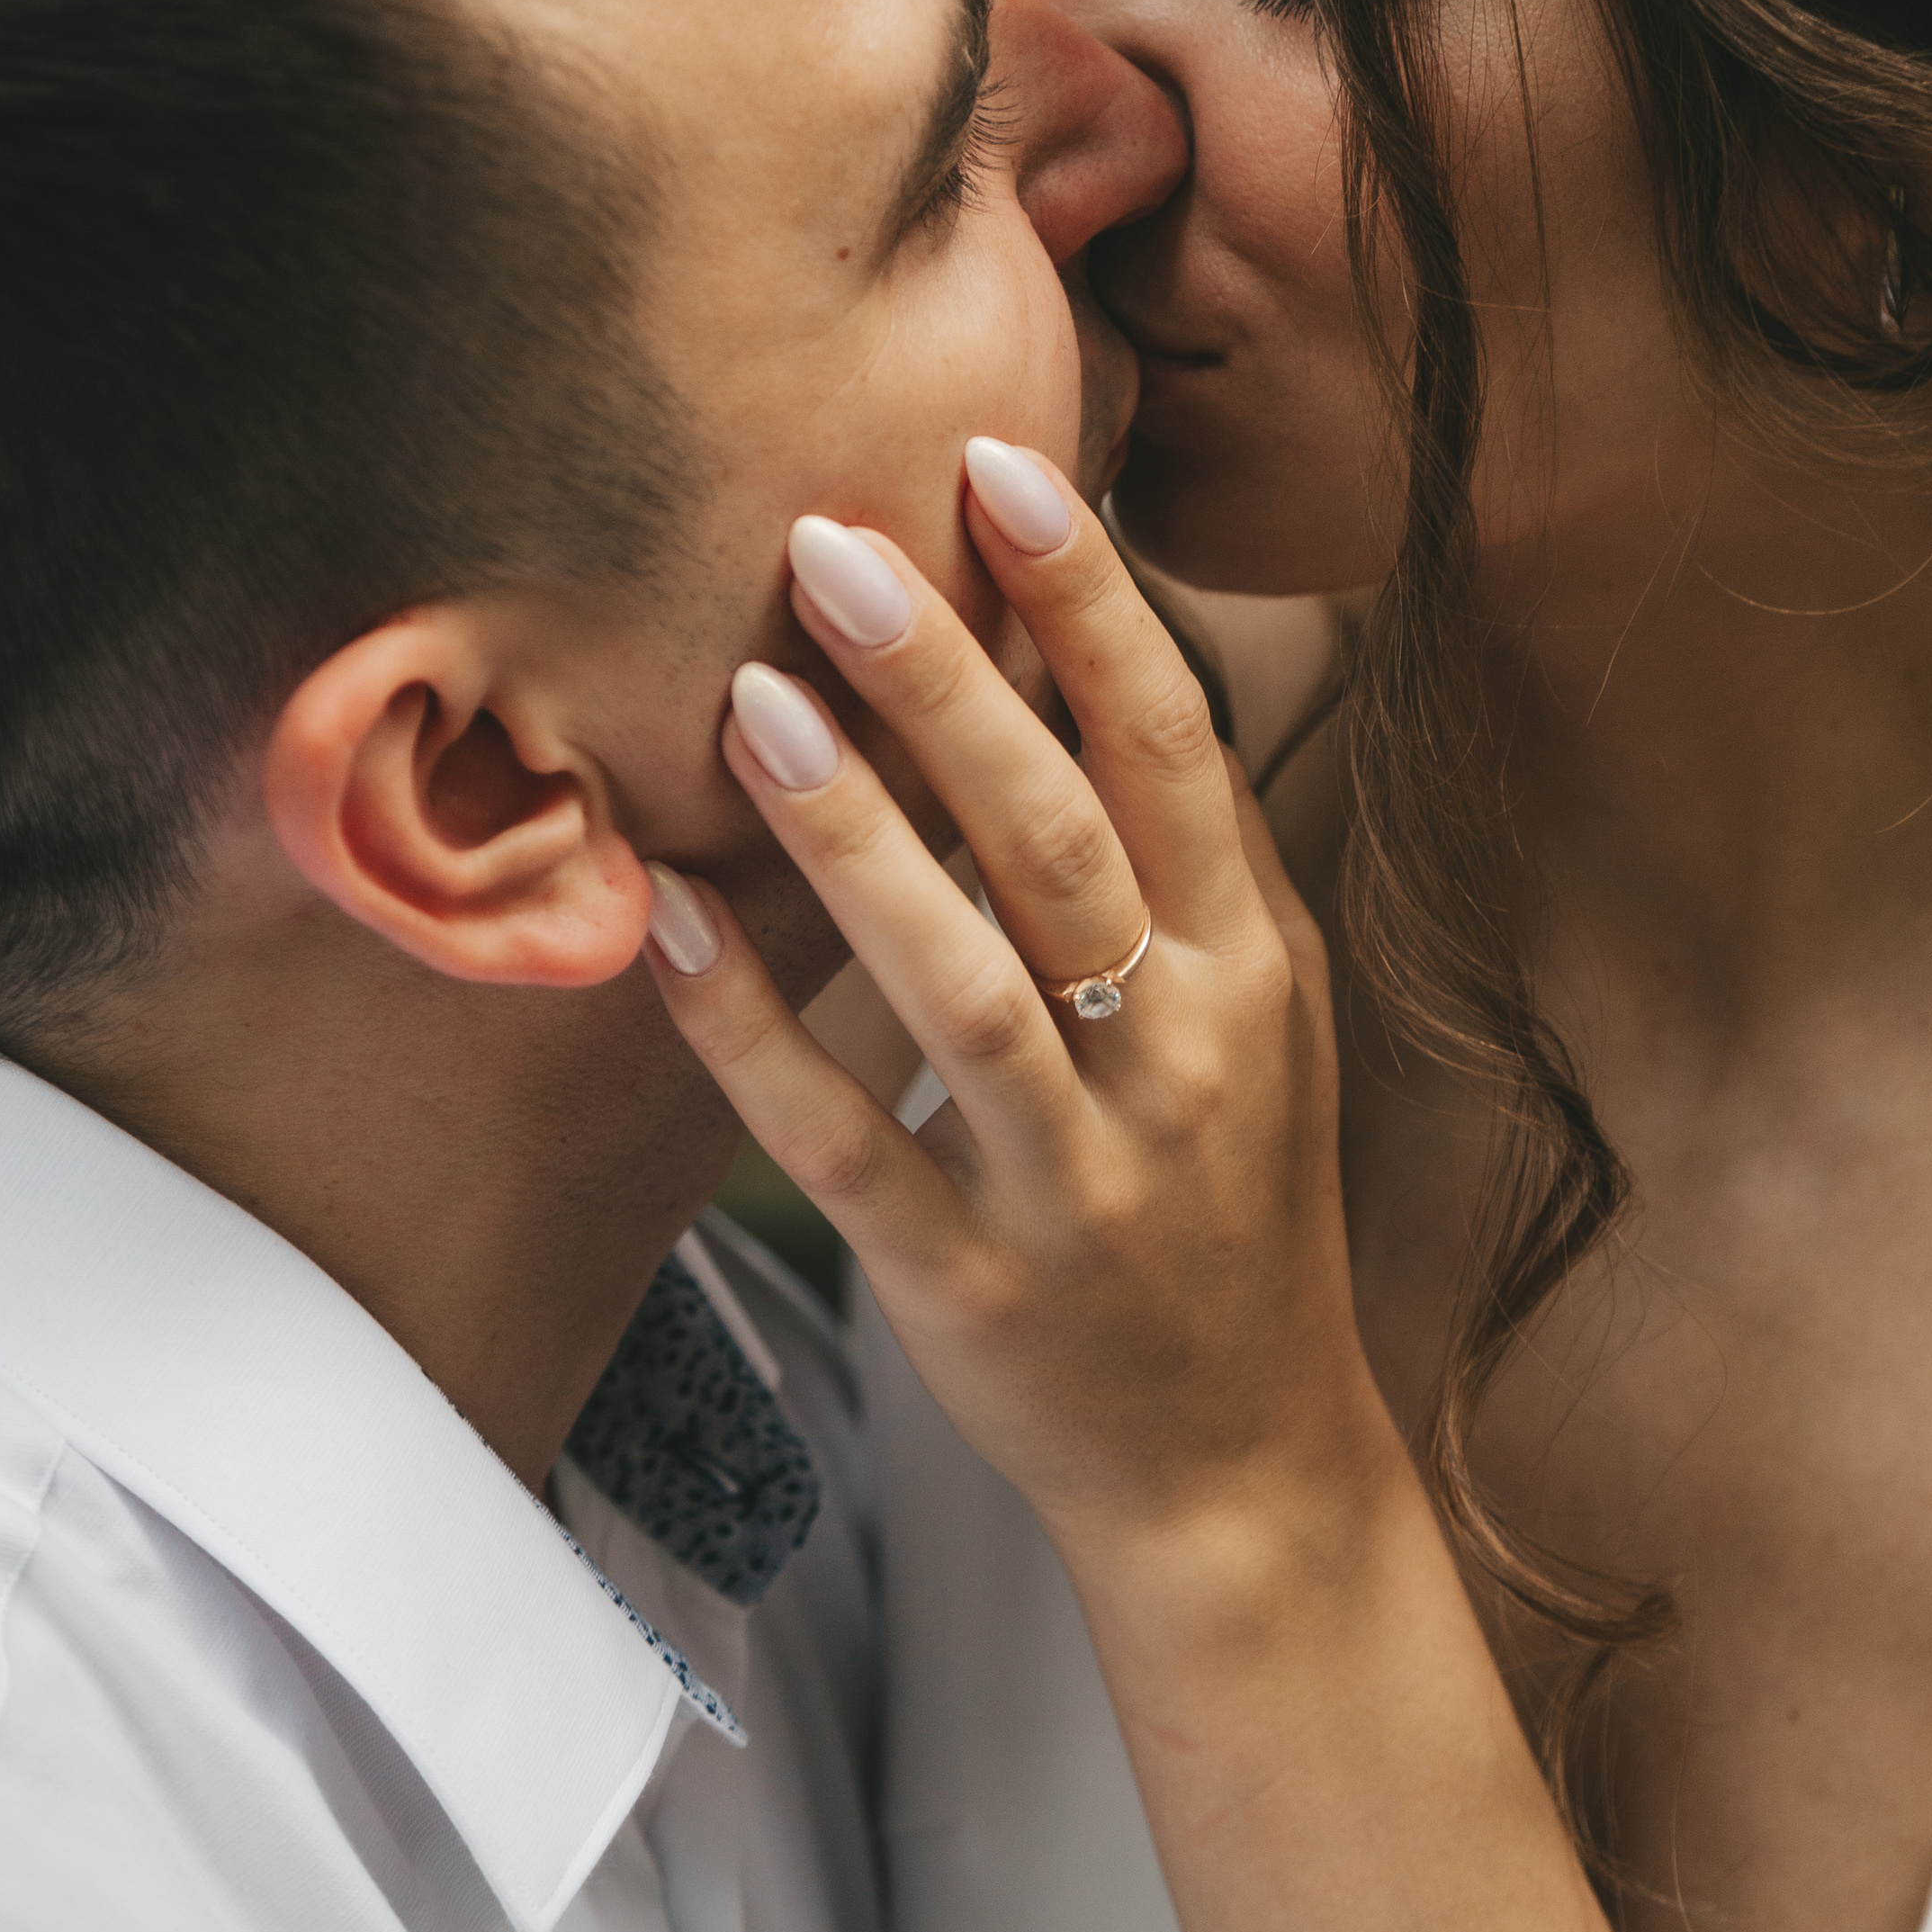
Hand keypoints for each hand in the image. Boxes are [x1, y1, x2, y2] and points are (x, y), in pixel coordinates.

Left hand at [640, 438, 1399, 1558]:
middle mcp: (1178, 1061)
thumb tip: (1098, 638)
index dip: (1092, 603)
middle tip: (829, 544)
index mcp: (1249, 969)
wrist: (1241, 1463)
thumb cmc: (1236, 1193)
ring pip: (963, 985)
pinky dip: (753, 1031)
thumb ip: (1190, 848)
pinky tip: (669, 918)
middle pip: (1059, 839)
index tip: (1000, 467)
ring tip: (751, 699)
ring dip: (853, 838)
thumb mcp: (1262, 1010)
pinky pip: (845, 1144)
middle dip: (949, 681)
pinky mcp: (968, 1287)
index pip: (1176, 748)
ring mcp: (1076, 1183)